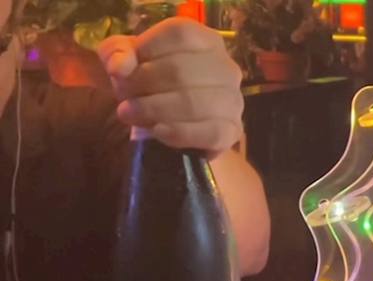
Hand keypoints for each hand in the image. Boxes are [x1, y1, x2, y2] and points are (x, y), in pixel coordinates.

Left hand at [98, 18, 243, 157]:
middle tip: (124, 97)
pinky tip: (158, 131)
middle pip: (181, 70)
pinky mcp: (232, 131)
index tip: (126, 66)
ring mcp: (234, 100)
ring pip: (194, 103)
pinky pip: (209, 133)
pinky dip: (178, 133)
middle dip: (143, 85)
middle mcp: (227, 67)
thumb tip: (121, 67)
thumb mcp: (127, 59)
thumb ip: (117, 52)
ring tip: (132, 115)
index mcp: (206, 40)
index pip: (179, 34)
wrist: (169, 121)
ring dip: (154, 110)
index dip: (147, 49)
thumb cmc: (149, 82)